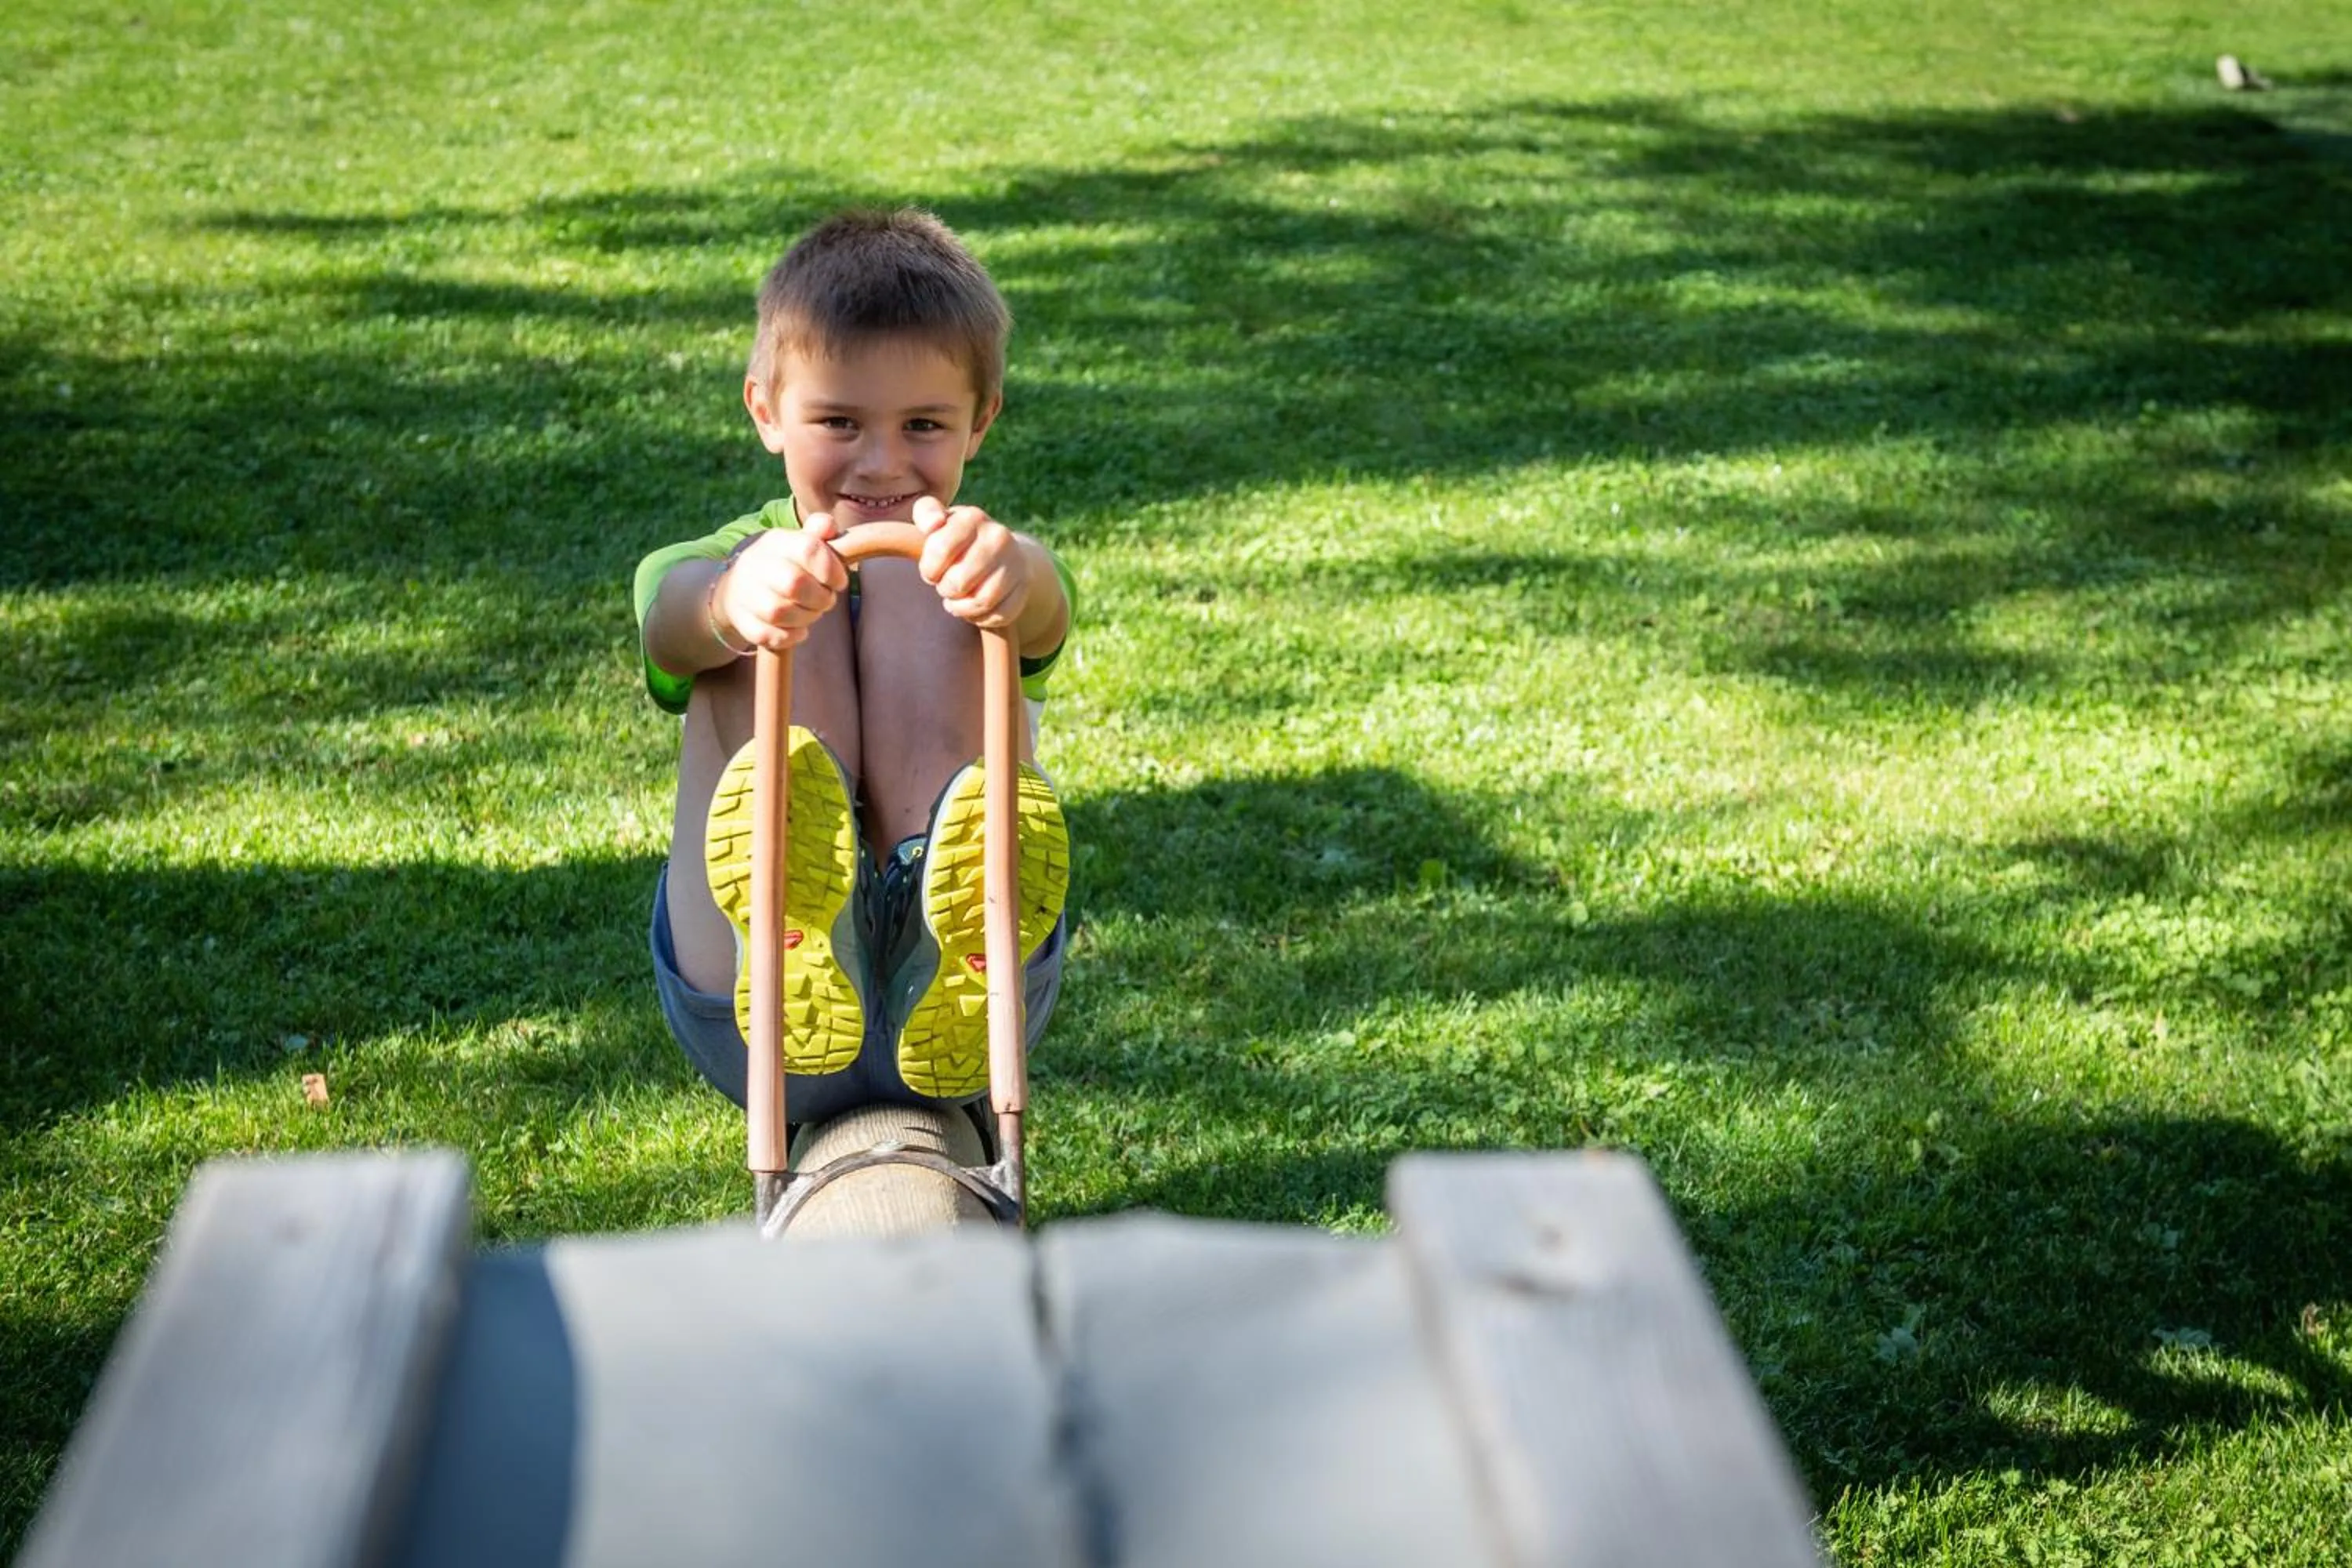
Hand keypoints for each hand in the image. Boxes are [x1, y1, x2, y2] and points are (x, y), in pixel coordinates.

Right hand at [710, 514, 848, 650]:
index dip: (831, 569)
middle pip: (794, 583)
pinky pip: (769, 635)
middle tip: (826, 600)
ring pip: (780, 612)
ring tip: (811, 612)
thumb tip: (828, 526)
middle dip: (821, 598)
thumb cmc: (784, 565)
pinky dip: (791, 636)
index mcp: (777, 542)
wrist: (740, 588)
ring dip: (807, 617)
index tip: (839, 582)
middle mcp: (756, 564)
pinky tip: (798, 629)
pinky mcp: (741, 621)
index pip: (809, 549)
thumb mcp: (799, 543)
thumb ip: (818, 532)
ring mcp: (745, 593)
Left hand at [912, 495, 1032, 629]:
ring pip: (981, 601)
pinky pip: (999, 615)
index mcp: (973, 517)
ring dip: (961, 607)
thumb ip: (926, 512)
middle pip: (959, 582)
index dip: (929, 569)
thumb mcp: (941, 520)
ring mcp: (1015, 562)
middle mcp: (998, 536)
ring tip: (957, 599)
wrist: (1000, 551)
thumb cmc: (958, 539)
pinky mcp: (1024, 586)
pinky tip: (974, 608)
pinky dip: (981, 617)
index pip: (940, 550)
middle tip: (945, 585)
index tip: (931, 570)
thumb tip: (933, 525)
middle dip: (945, 589)